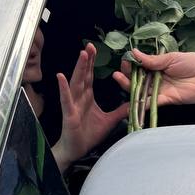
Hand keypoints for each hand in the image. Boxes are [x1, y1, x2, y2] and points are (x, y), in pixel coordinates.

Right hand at [52, 43, 128, 172]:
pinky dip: (64, 88)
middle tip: (90, 45)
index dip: (93, 62)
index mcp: (87, 97)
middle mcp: (79, 97)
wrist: (76, 149)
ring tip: (82, 55)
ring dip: (79, 68)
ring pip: (76, 83)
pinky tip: (61, 76)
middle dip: (87, 60)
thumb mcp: (110, 120)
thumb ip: (121, 110)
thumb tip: (134, 102)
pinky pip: (66, 99)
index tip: (95, 49)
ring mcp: (73, 104)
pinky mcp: (69, 113)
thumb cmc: (89, 134)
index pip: (90, 76)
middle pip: (84, 75)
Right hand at [113, 49, 194, 106]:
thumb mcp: (171, 58)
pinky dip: (142, 103)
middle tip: (119, 73)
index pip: (140, 66)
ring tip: (119, 80)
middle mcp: (158, 78)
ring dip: (130, 88)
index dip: (131, 65)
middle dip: (127, 76)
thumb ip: (153, 60)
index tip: (125, 61)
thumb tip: (134, 53)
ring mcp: (162, 90)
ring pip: (142, 91)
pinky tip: (132, 102)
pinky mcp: (168, 100)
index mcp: (159, 66)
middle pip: (139, 80)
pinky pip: (152, 102)